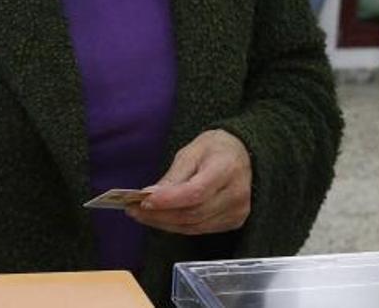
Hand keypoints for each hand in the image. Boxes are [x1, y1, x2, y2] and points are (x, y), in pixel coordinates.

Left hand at [126, 130, 251, 234]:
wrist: (246, 155)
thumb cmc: (216, 149)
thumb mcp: (192, 151)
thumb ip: (174, 175)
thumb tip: (151, 196)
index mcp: (226, 169)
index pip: (196, 192)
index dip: (168, 200)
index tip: (144, 200)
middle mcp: (236, 194)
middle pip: (193, 213)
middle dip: (159, 215)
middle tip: (133, 209)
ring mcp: (237, 211)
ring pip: (194, 226)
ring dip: (164, 223)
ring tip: (141, 215)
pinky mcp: (233, 222)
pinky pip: (200, 229)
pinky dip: (177, 226)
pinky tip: (160, 219)